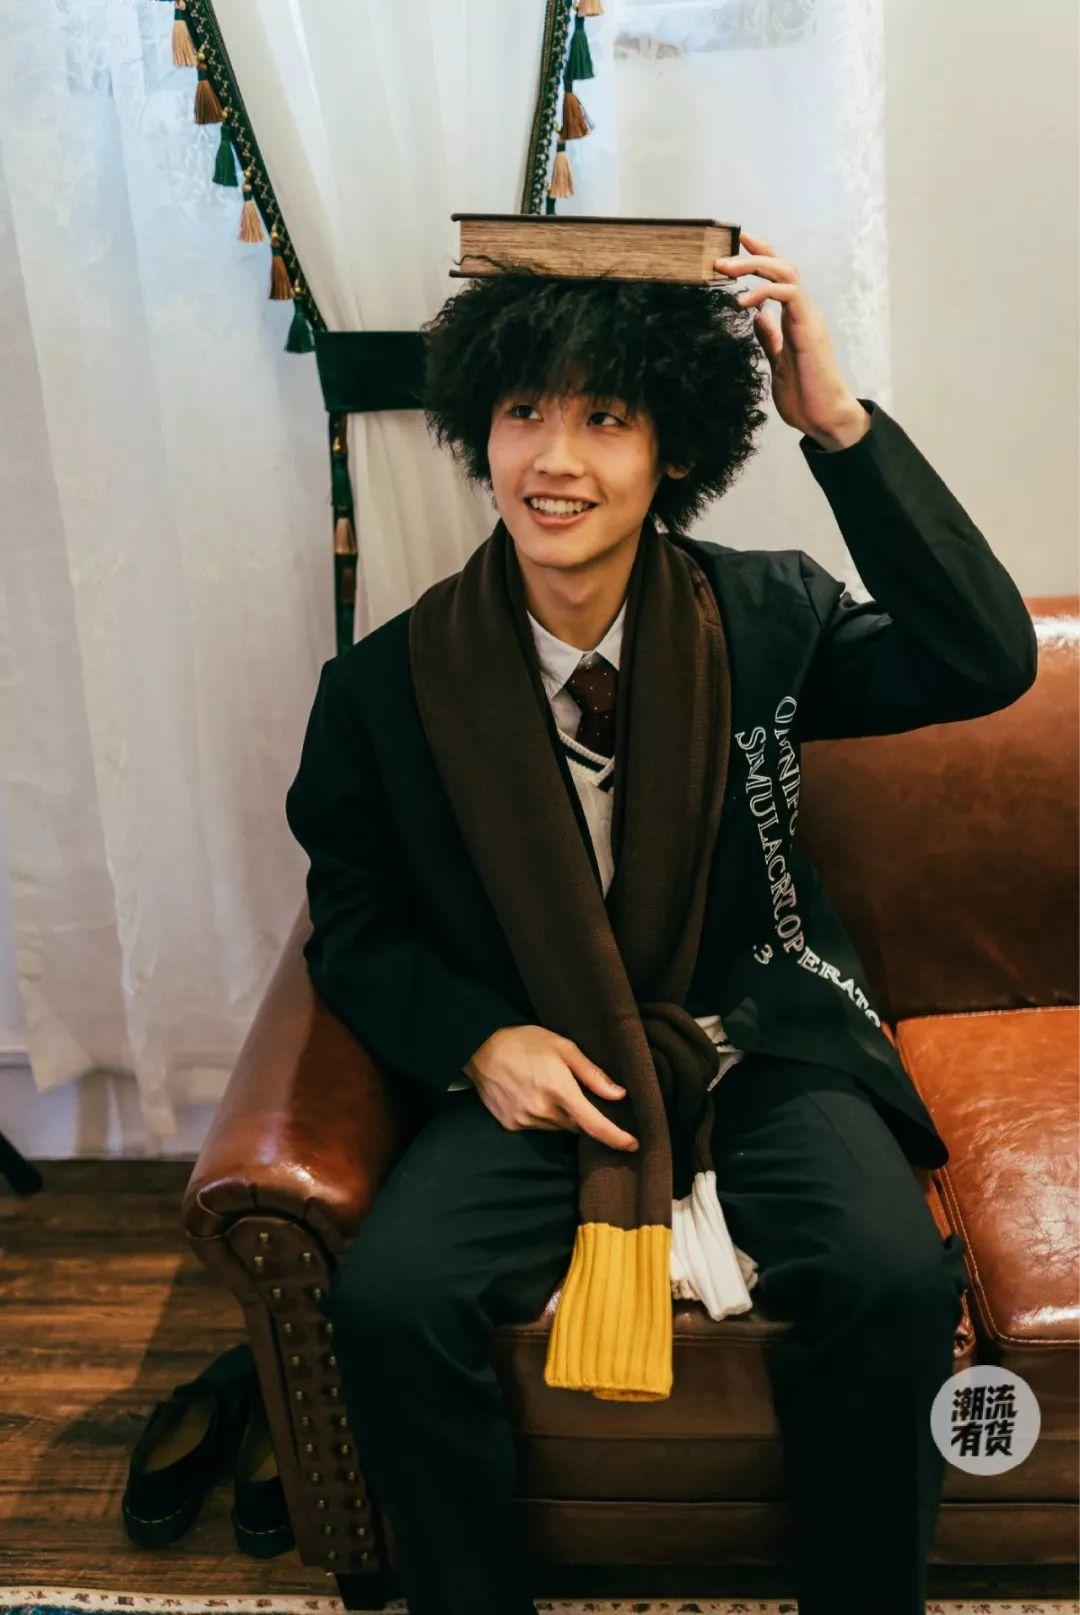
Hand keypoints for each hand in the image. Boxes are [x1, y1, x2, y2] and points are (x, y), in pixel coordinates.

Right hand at [463, 1025, 638, 1151]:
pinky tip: (531, 1094)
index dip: (616, 1137)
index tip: (633, 1144)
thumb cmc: (525, 1042)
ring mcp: (525, 1120)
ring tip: (548, 1087)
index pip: (594, 1124)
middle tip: (575, 1092)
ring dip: (561, 1115)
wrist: (480, 1048)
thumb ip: (592, 1074)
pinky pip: (537, 1127)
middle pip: (577, 1125)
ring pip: (558, 1127)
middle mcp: (543, 1110)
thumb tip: (619, 1094)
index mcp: (559, 1090)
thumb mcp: (563, 1047)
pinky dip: (541, 1116)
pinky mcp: (511, 1125)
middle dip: (583, 1114)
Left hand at [714, 229, 869, 448]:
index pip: (778, 277)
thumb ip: (770, 338)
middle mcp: (803, 312)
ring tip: (726, 270)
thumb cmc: (804, 396)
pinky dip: (765, 291)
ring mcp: (808, 318)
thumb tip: (759, 317)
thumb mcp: (778, 362)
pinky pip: (789, 295)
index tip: (737, 243)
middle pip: (780, 266)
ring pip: (785, 273)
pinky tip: (744, 302)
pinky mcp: (809, 329)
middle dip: (750, 256)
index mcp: (795, 318)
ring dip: (754, 266)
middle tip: (720, 258)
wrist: (824, 419)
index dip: (759, 257)